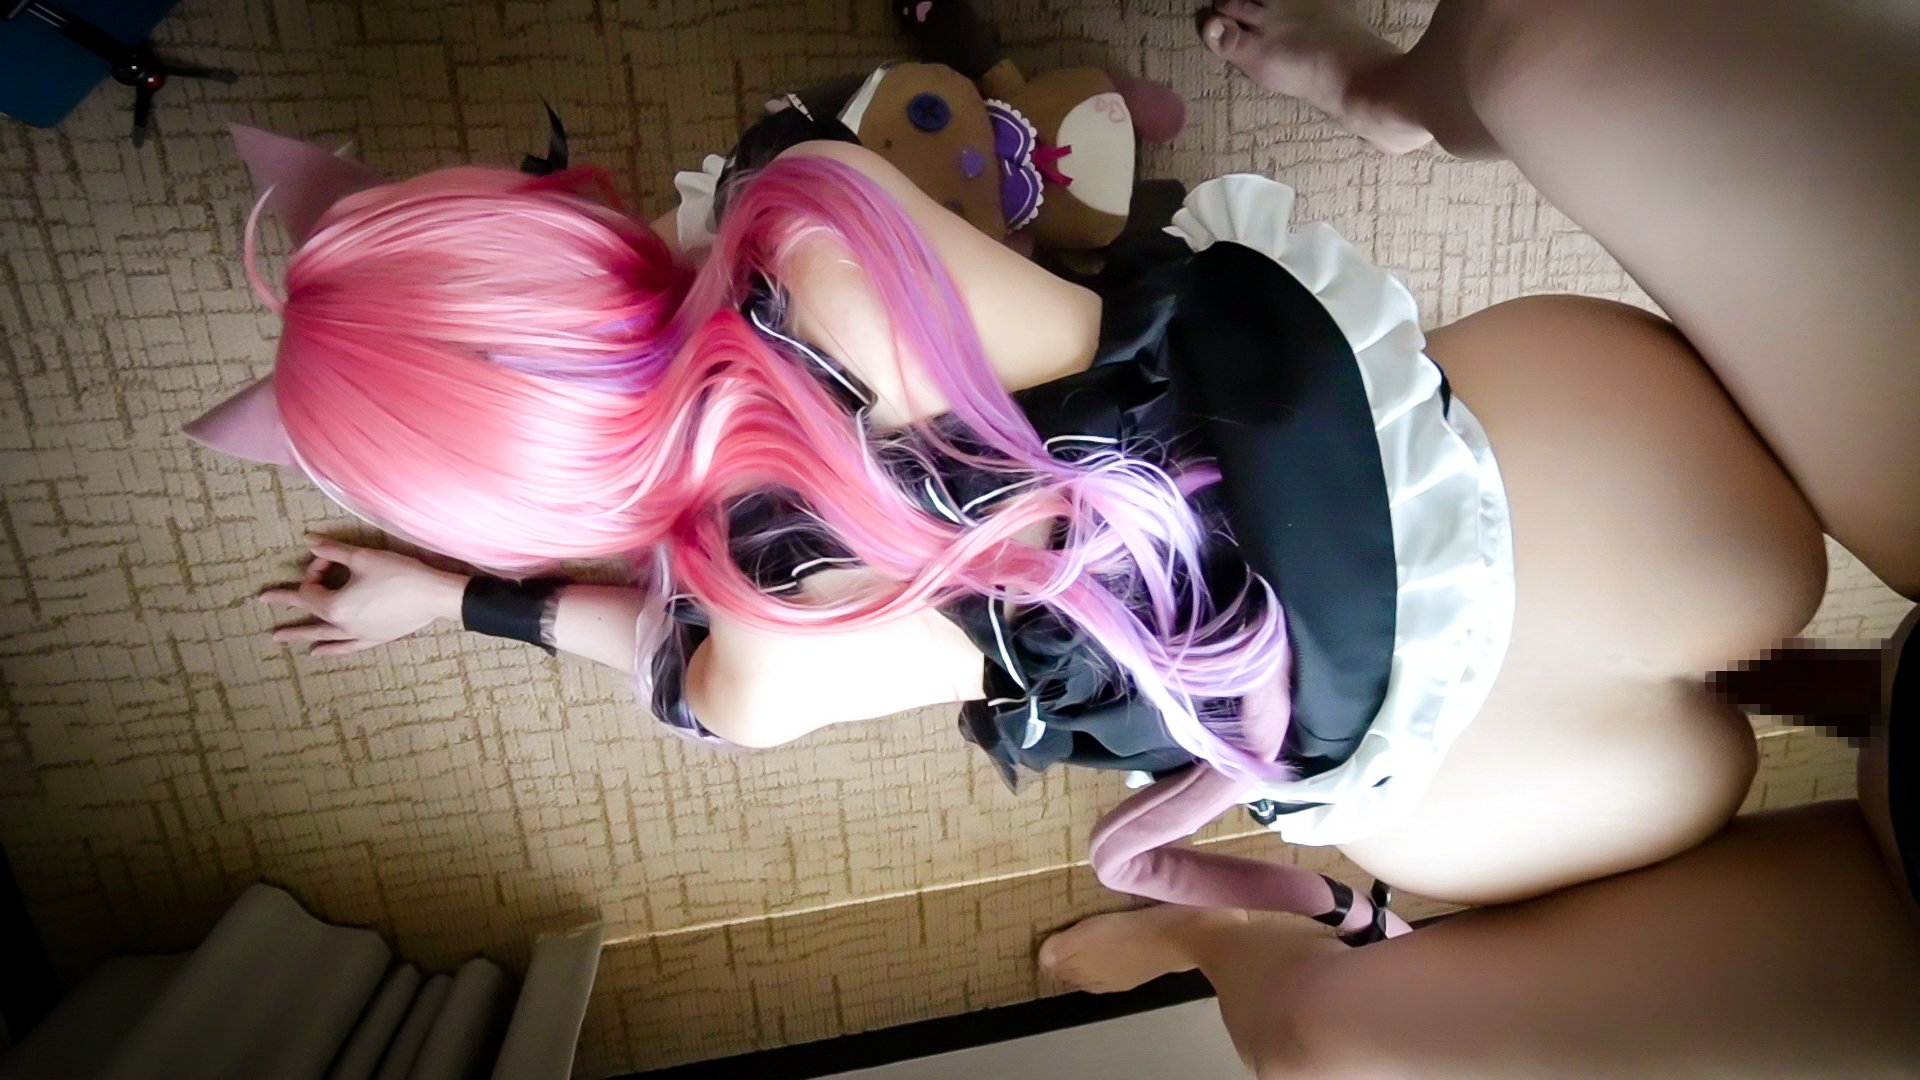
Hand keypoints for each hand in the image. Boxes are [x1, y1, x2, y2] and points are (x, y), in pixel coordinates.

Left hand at [261, 535, 468, 655]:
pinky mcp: (374, 638)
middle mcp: (342, 624)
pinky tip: (319, 653)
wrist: (434, 595)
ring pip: (323, 635)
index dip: (315, 570)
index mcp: (335, 605)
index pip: (312, 588)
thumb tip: (308, 541)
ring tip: (280, 639)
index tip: (330, 557)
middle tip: (265, 601)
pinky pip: (346, 647)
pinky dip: (331, 649)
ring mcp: (357, 634)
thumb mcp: (363, 557)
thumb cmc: (399, 574)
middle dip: (288, 605)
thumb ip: (332, 550)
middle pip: (310, 612)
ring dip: (301, 634)